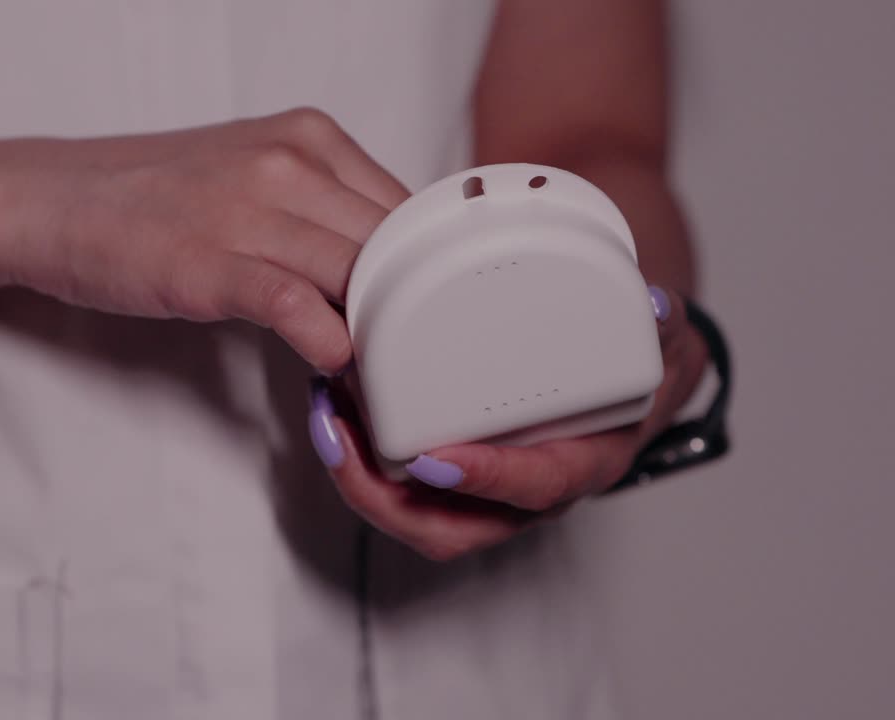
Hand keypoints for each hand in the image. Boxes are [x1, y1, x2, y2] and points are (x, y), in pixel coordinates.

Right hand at [0, 108, 409, 373]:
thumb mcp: (252, 177)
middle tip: (423, 359)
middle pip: (397, 247)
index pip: (411, 209)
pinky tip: (332, 367)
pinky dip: (328, 344)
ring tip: (389, 376)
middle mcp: (289, 163)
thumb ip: (321, 210)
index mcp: (310, 138)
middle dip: (417, 309)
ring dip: (383, 336)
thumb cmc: (152, 196)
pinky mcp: (207, 262)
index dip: (432, 272)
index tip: (435, 315)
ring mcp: (247, 210)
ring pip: (360, 276)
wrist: (48, 199)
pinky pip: (297, 305)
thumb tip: (389, 270)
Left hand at [308, 286, 707, 560]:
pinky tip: (335, 408)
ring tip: (326, 415)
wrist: (624, 375)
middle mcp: (528, 493)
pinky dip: (359, 456)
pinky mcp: (450, 472)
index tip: (436, 458)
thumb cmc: (634, 363)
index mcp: (584, 463)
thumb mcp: (661, 340)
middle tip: (340, 433)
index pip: (535, 487)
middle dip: (383, 493)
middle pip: (450, 526)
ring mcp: (485, 490)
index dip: (485, 478)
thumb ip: (659, 325)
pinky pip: (398, 487)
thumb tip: (655, 308)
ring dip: (358, 475)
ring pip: (413, 514)